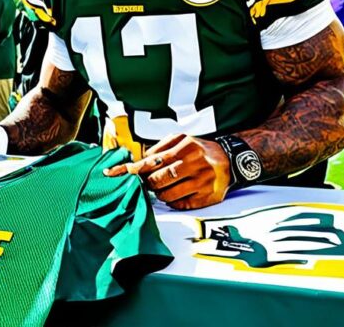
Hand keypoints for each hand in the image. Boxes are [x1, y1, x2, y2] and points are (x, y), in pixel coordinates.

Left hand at [104, 134, 230, 209]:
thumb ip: (159, 148)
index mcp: (185, 148)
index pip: (151, 161)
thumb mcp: (181, 140)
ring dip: (159, 193)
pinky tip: (177, 192)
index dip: (132, 169)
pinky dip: (173, 201)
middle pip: (157, 180)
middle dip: (148, 183)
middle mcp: (194, 165)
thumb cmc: (200, 150)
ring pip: (167, 195)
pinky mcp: (206, 198)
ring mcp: (201, 183)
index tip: (112, 173)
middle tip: (149, 181)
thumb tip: (140, 160)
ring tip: (164, 186)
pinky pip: (180, 204)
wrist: (231, 160)